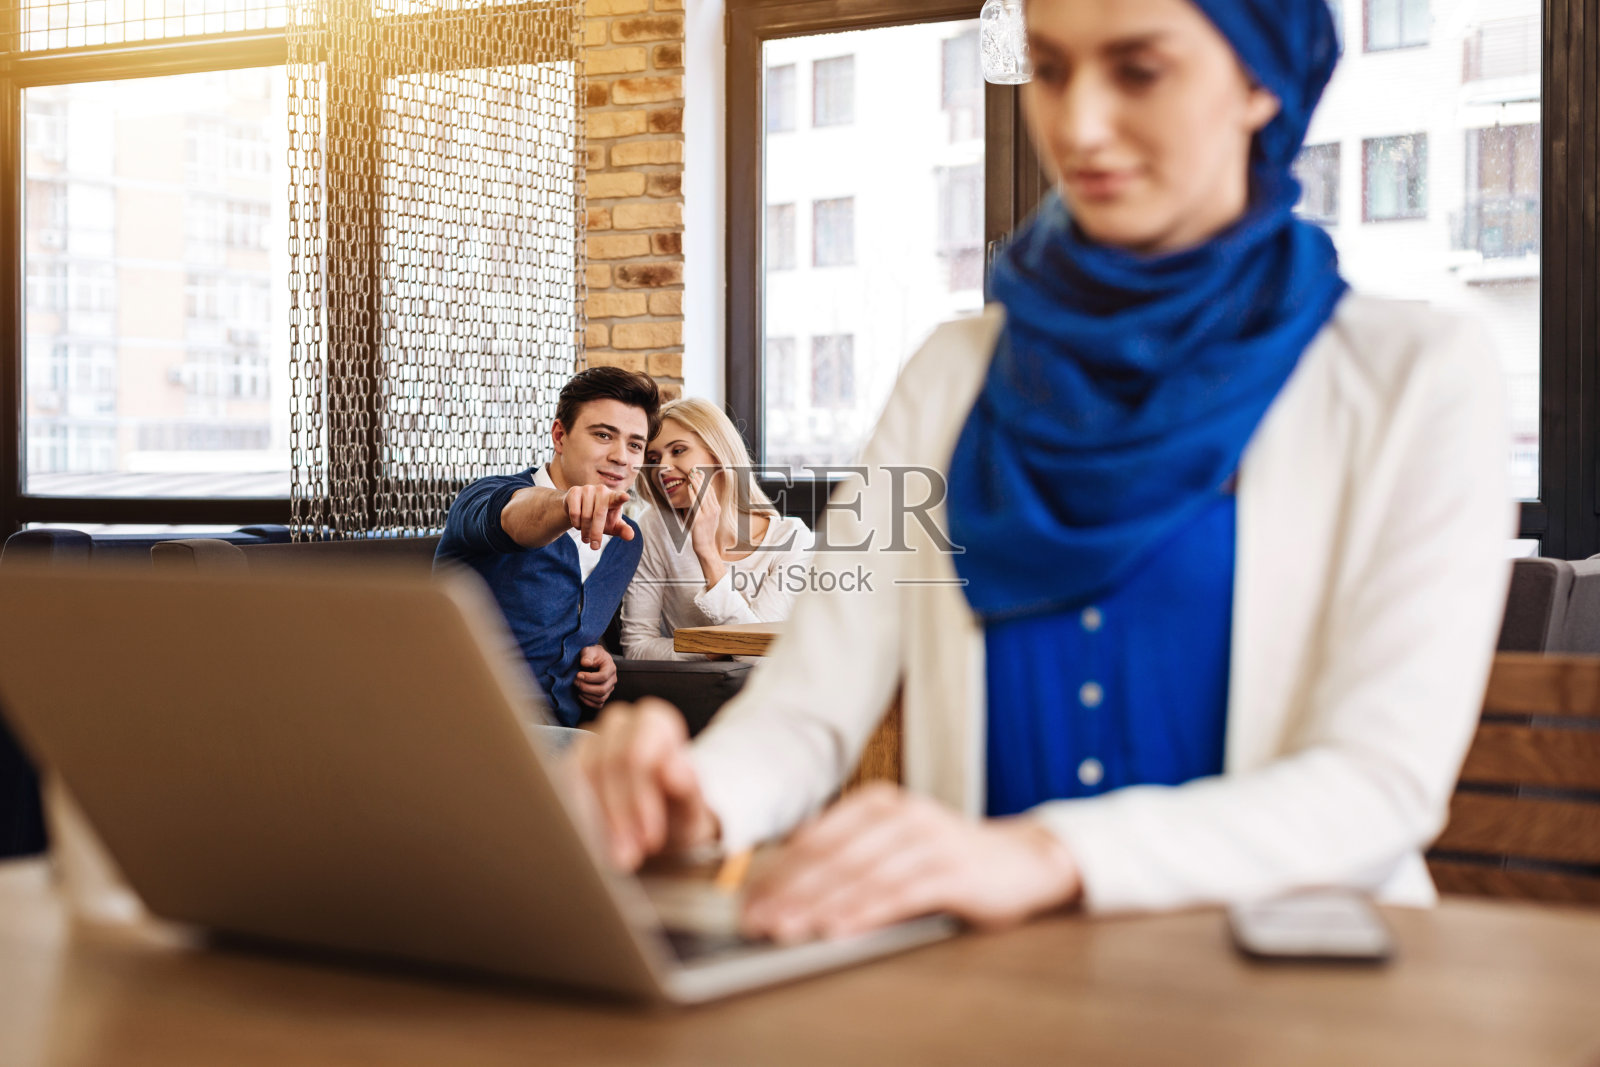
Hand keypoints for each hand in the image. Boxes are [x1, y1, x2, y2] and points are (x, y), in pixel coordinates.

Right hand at [565, 484, 633, 550]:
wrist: (579, 510)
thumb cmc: (601, 519)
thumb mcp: (613, 525)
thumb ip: (623, 530)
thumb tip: (630, 536)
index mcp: (614, 498)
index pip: (619, 497)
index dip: (622, 497)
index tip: (626, 497)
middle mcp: (602, 490)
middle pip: (599, 514)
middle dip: (596, 533)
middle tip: (594, 547)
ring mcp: (588, 489)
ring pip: (585, 516)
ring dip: (585, 531)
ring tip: (586, 536)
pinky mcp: (574, 492)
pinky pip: (574, 513)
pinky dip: (576, 523)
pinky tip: (578, 525)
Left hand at [574, 645, 617, 708]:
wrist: (594, 659)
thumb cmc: (592, 655)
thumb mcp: (589, 651)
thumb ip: (587, 655)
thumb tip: (585, 663)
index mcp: (610, 667)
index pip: (603, 677)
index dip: (589, 678)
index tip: (578, 675)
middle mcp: (612, 679)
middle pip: (602, 689)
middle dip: (586, 687)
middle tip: (575, 682)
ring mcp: (609, 688)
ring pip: (600, 698)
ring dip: (586, 695)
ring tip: (577, 687)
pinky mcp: (605, 695)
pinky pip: (599, 704)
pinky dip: (589, 702)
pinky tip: (581, 695)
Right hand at [577, 699, 719, 869]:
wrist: (660, 826)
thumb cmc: (678, 811)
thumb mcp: (691, 806)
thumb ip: (688, 787)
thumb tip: (677, 769)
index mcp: (655, 722)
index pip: (638, 753)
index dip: (640, 798)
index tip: (649, 838)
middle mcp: (619, 724)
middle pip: (608, 765)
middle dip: (618, 817)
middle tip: (629, 857)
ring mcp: (589, 742)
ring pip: (581, 776)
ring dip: (595, 823)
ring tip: (613, 859)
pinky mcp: (566, 765)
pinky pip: (560, 788)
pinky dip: (575, 820)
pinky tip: (589, 846)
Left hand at [686, 467, 723, 556]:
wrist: (706, 547)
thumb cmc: (704, 533)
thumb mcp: (707, 518)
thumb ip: (703, 507)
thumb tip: (694, 495)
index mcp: (716, 508)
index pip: (711, 491)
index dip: (705, 480)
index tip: (700, 472)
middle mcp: (714, 510)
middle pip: (707, 490)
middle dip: (700, 479)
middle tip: (695, 469)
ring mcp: (708, 514)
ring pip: (702, 495)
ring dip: (696, 483)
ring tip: (691, 475)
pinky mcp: (700, 519)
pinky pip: (696, 504)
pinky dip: (693, 495)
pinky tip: (690, 487)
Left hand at [740, 784, 1080, 943]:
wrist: (1021, 860)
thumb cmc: (946, 860)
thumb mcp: (892, 849)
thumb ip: (849, 860)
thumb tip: (786, 893)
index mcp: (876, 803)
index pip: (815, 839)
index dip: (777, 872)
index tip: (747, 903)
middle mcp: (900, 813)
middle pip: (832, 856)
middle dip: (789, 892)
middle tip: (758, 921)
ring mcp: (928, 838)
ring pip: (861, 873)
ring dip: (820, 904)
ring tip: (789, 929)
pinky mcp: (953, 868)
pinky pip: (901, 891)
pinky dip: (866, 910)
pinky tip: (840, 928)